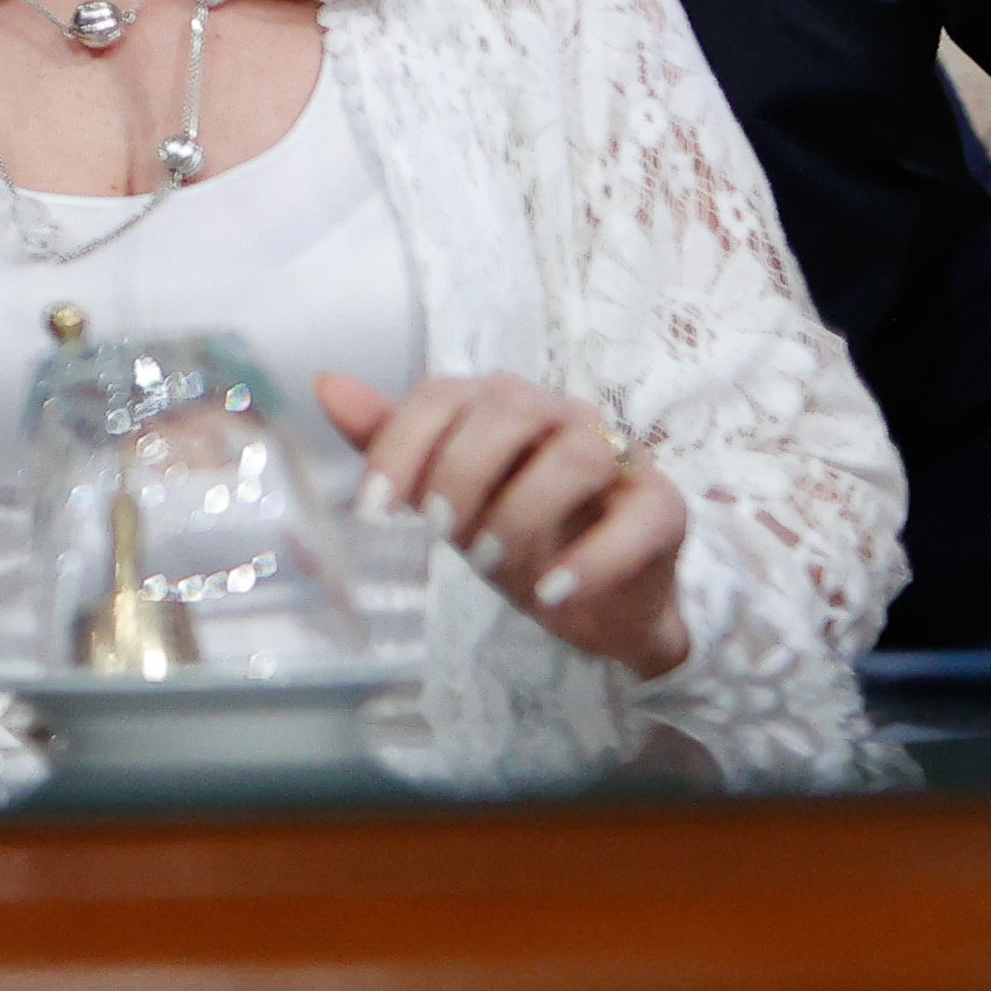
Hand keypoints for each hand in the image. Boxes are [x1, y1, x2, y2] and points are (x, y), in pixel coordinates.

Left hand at [322, 372, 689, 678]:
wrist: (595, 604)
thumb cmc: (512, 536)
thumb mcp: (442, 497)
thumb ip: (390, 442)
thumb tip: (326, 386)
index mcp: (499, 403)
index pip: (442, 395)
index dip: (400, 446)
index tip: (373, 511)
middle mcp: (559, 414)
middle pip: (509, 409)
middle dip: (462, 471)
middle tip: (444, 532)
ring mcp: (619, 455)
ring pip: (575, 453)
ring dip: (522, 511)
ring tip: (490, 564)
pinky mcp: (664, 506)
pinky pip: (639, 517)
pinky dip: (591, 558)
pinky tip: (551, 591)